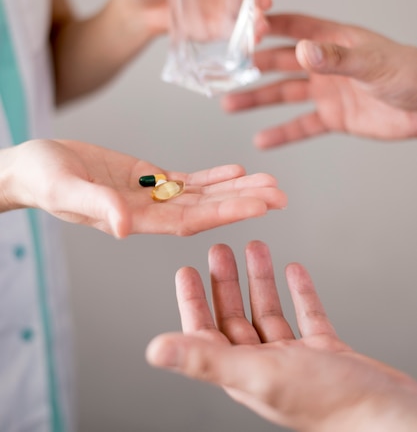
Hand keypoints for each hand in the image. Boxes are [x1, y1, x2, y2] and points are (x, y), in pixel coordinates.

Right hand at [0, 140, 285, 237]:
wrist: (32, 167)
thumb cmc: (42, 178)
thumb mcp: (65, 188)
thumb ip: (97, 206)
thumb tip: (126, 228)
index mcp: (134, 220)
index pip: (190, 220)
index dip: (227, 211)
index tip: (261, 205)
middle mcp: (148, 213)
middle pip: (206, 209)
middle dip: (243, 201)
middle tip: (282, 194)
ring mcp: (149, 196)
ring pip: (202, 193)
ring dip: (236, 188)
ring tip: (271, 182)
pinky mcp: (146, 178)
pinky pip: (186, 179)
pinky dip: (212, 175)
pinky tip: (236, 169)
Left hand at [146, 241, 416, 431]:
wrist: (384, 415)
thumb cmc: (324, 402)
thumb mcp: (256, 373)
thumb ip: (204, 359)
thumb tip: (153, 351)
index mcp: (241, 372)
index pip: (205, 333)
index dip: (192, 301)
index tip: (185, 270)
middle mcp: (264, 366)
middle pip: (236, 318)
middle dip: (226, 283)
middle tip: (219, 249)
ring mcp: (297, 361)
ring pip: (270, 313)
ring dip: (260, 281)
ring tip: (256, 248)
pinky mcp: (326, 355)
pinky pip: (307, 316)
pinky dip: (299, 292)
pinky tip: (294, 271)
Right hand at [221, 13, 416, 147]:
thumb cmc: (407, 73)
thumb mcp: (370, 63)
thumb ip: (335, 58)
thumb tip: (301, 50)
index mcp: (333, 41)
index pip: (294, 27)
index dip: (268, 26)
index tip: (240, 27)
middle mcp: (325, 65)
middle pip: (281, 62)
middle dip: (253, 65)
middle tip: (225, 70)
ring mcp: (328, 91)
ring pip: (284, 94)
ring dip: (257, 100)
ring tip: (229, 104)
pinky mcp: (334, 117)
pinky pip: (302, 126)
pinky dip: (282, 133)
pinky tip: (262, 139)